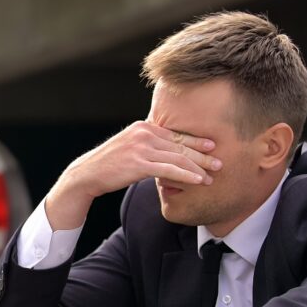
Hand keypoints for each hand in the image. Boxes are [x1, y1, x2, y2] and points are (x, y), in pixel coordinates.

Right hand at [44, 122, 219, 229]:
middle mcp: (144, 133)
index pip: (176, 134)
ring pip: (178, 157)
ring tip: (212, 176)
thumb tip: (165, 150)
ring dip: (198, 167)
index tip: (212, 146)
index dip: (196, 140)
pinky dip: (186, 175)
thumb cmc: (109, 165)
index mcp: (143, 126)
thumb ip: (147, 145)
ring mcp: (141, 147)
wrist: (86, 175)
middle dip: (203, 155)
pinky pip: (169, 169)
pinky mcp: (138, 163)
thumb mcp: (129, 148)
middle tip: (220, 162)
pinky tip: (198, 180)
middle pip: (180, 145)